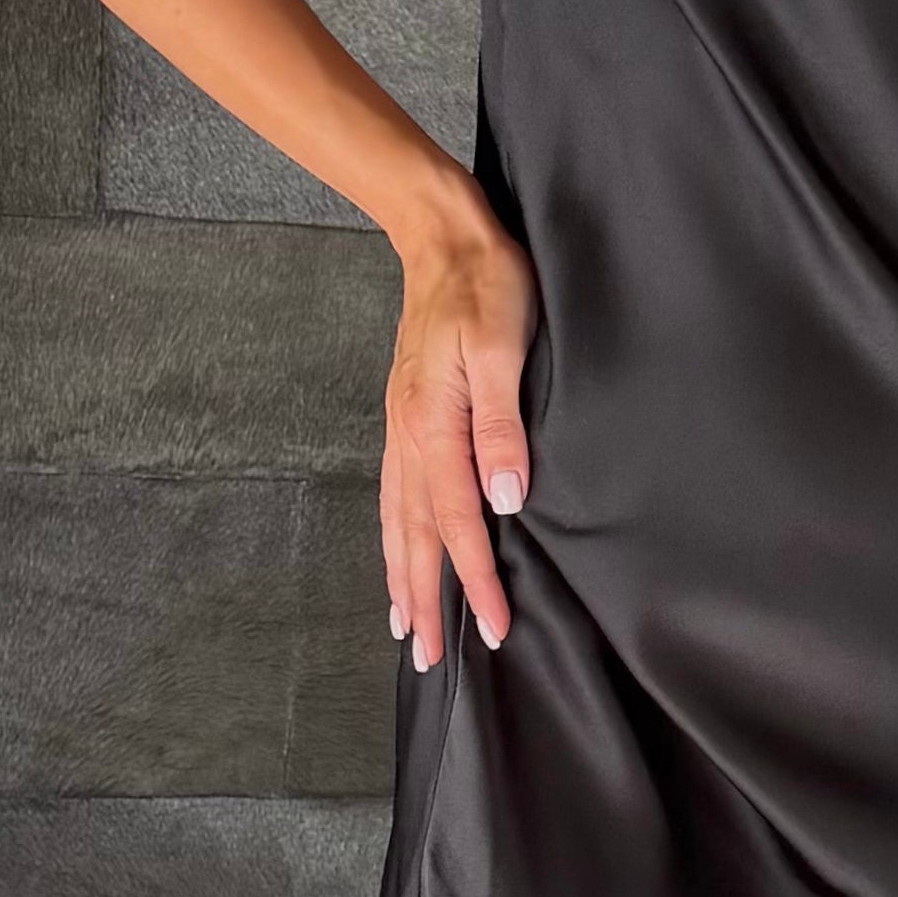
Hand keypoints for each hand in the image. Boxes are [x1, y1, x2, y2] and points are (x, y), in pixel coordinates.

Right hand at [382, 189, 538, 667]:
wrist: (443, 239)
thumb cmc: (485, 286)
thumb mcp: (503, 347)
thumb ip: (502, 424)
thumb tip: (504, 497)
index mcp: (434, 425)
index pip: (460, 522)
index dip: (475, 579)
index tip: (492, 627)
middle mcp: (409, 435)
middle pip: (416, 535)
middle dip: (422, 599)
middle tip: (425, 657)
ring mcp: (400, 427)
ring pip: (397, 520)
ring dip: (401, 576)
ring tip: (402, 624)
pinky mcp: (403, 416)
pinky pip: (394, 494)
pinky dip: (394, 535)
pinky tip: (399, 551)